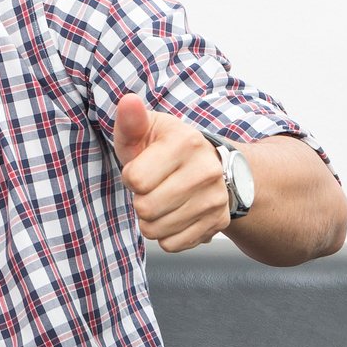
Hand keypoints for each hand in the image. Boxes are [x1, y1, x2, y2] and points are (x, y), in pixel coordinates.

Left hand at [113, 93, 230, 251]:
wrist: (210, 165)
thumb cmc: (164, 148)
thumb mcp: (145, 130)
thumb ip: (130, 120)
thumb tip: (128, 102)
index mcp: (187, 142)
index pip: (135, 180)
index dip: (130, 176)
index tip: (142, 168)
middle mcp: (207, 170)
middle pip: (146, 208)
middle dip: (139, 200)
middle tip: (151, 187)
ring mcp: (216, 199)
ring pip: (156, 230)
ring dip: (149, 220)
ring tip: (161, 201)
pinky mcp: (217, 222)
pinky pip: (172, 244)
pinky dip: (165, 235)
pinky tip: (173, 215)